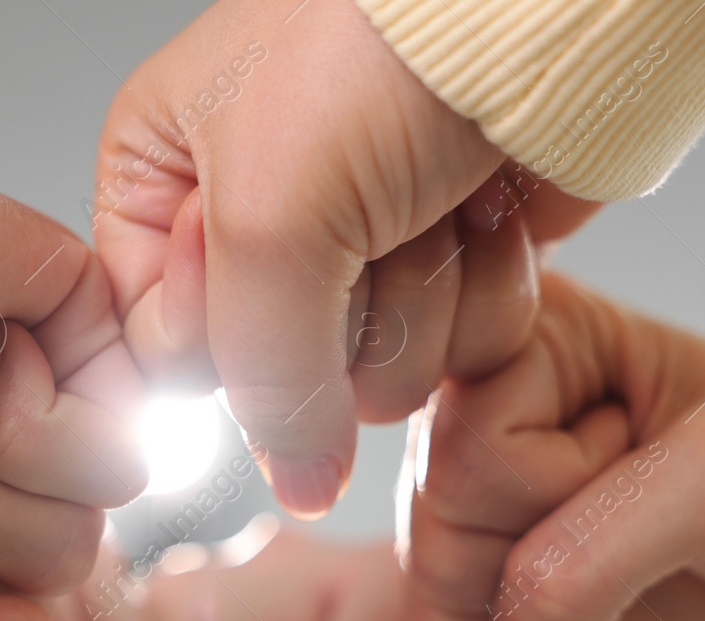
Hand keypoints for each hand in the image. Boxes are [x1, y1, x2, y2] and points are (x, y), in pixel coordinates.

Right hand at [93, 0, 559, 516]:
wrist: (541, 3)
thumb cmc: (381, 47)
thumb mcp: (270, 219)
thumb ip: (262, 377)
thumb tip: (296, 487)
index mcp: (164, 187)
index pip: (163, 352)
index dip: (224, 338)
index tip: (273, 265)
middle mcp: (253, 225)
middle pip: (281, 379)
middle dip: (343, 314)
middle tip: (363, 216)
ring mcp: (358, 252)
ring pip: (378, 381)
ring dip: (423, 298)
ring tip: (431, 197)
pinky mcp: (448, 265)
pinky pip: (458, 355)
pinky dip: (484, 287)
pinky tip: (481, 206)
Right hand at [403, 274, 704, 620]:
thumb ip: (597, 552)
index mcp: (525, 334)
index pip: (463, 446)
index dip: (550, 485)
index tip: (640, 449)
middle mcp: (478, 406)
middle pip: (435, 522)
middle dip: (538, 560)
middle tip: (643, 528)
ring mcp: (475, 497)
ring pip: (428, 588)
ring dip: (528, 619)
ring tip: (624, 575)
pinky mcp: (483, 576)